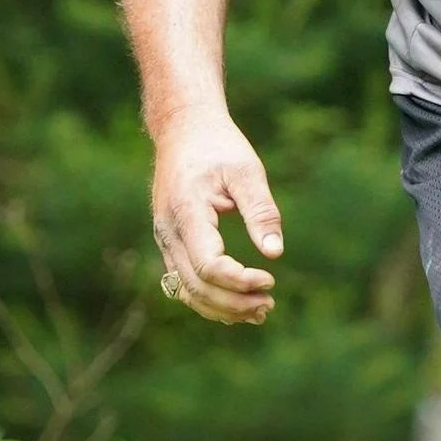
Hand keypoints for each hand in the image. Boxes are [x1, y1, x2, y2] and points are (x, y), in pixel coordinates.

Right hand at [150, 108, 282, 326]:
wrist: (183, 130)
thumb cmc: (218, 147)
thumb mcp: (246, 171)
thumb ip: (261, 211)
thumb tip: (275, 253)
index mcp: (187, 212)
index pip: (208, 265)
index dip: (239, 281)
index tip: (270, 279)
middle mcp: (169, 231)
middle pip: (197, 286)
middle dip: (234, 303)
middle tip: (270, 304)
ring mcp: (165, 240)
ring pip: (187, 291)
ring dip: (222, 308)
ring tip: (260, 311)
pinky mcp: (170, 244)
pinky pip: (185, 283)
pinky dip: (210, 299)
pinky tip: (239, 304)